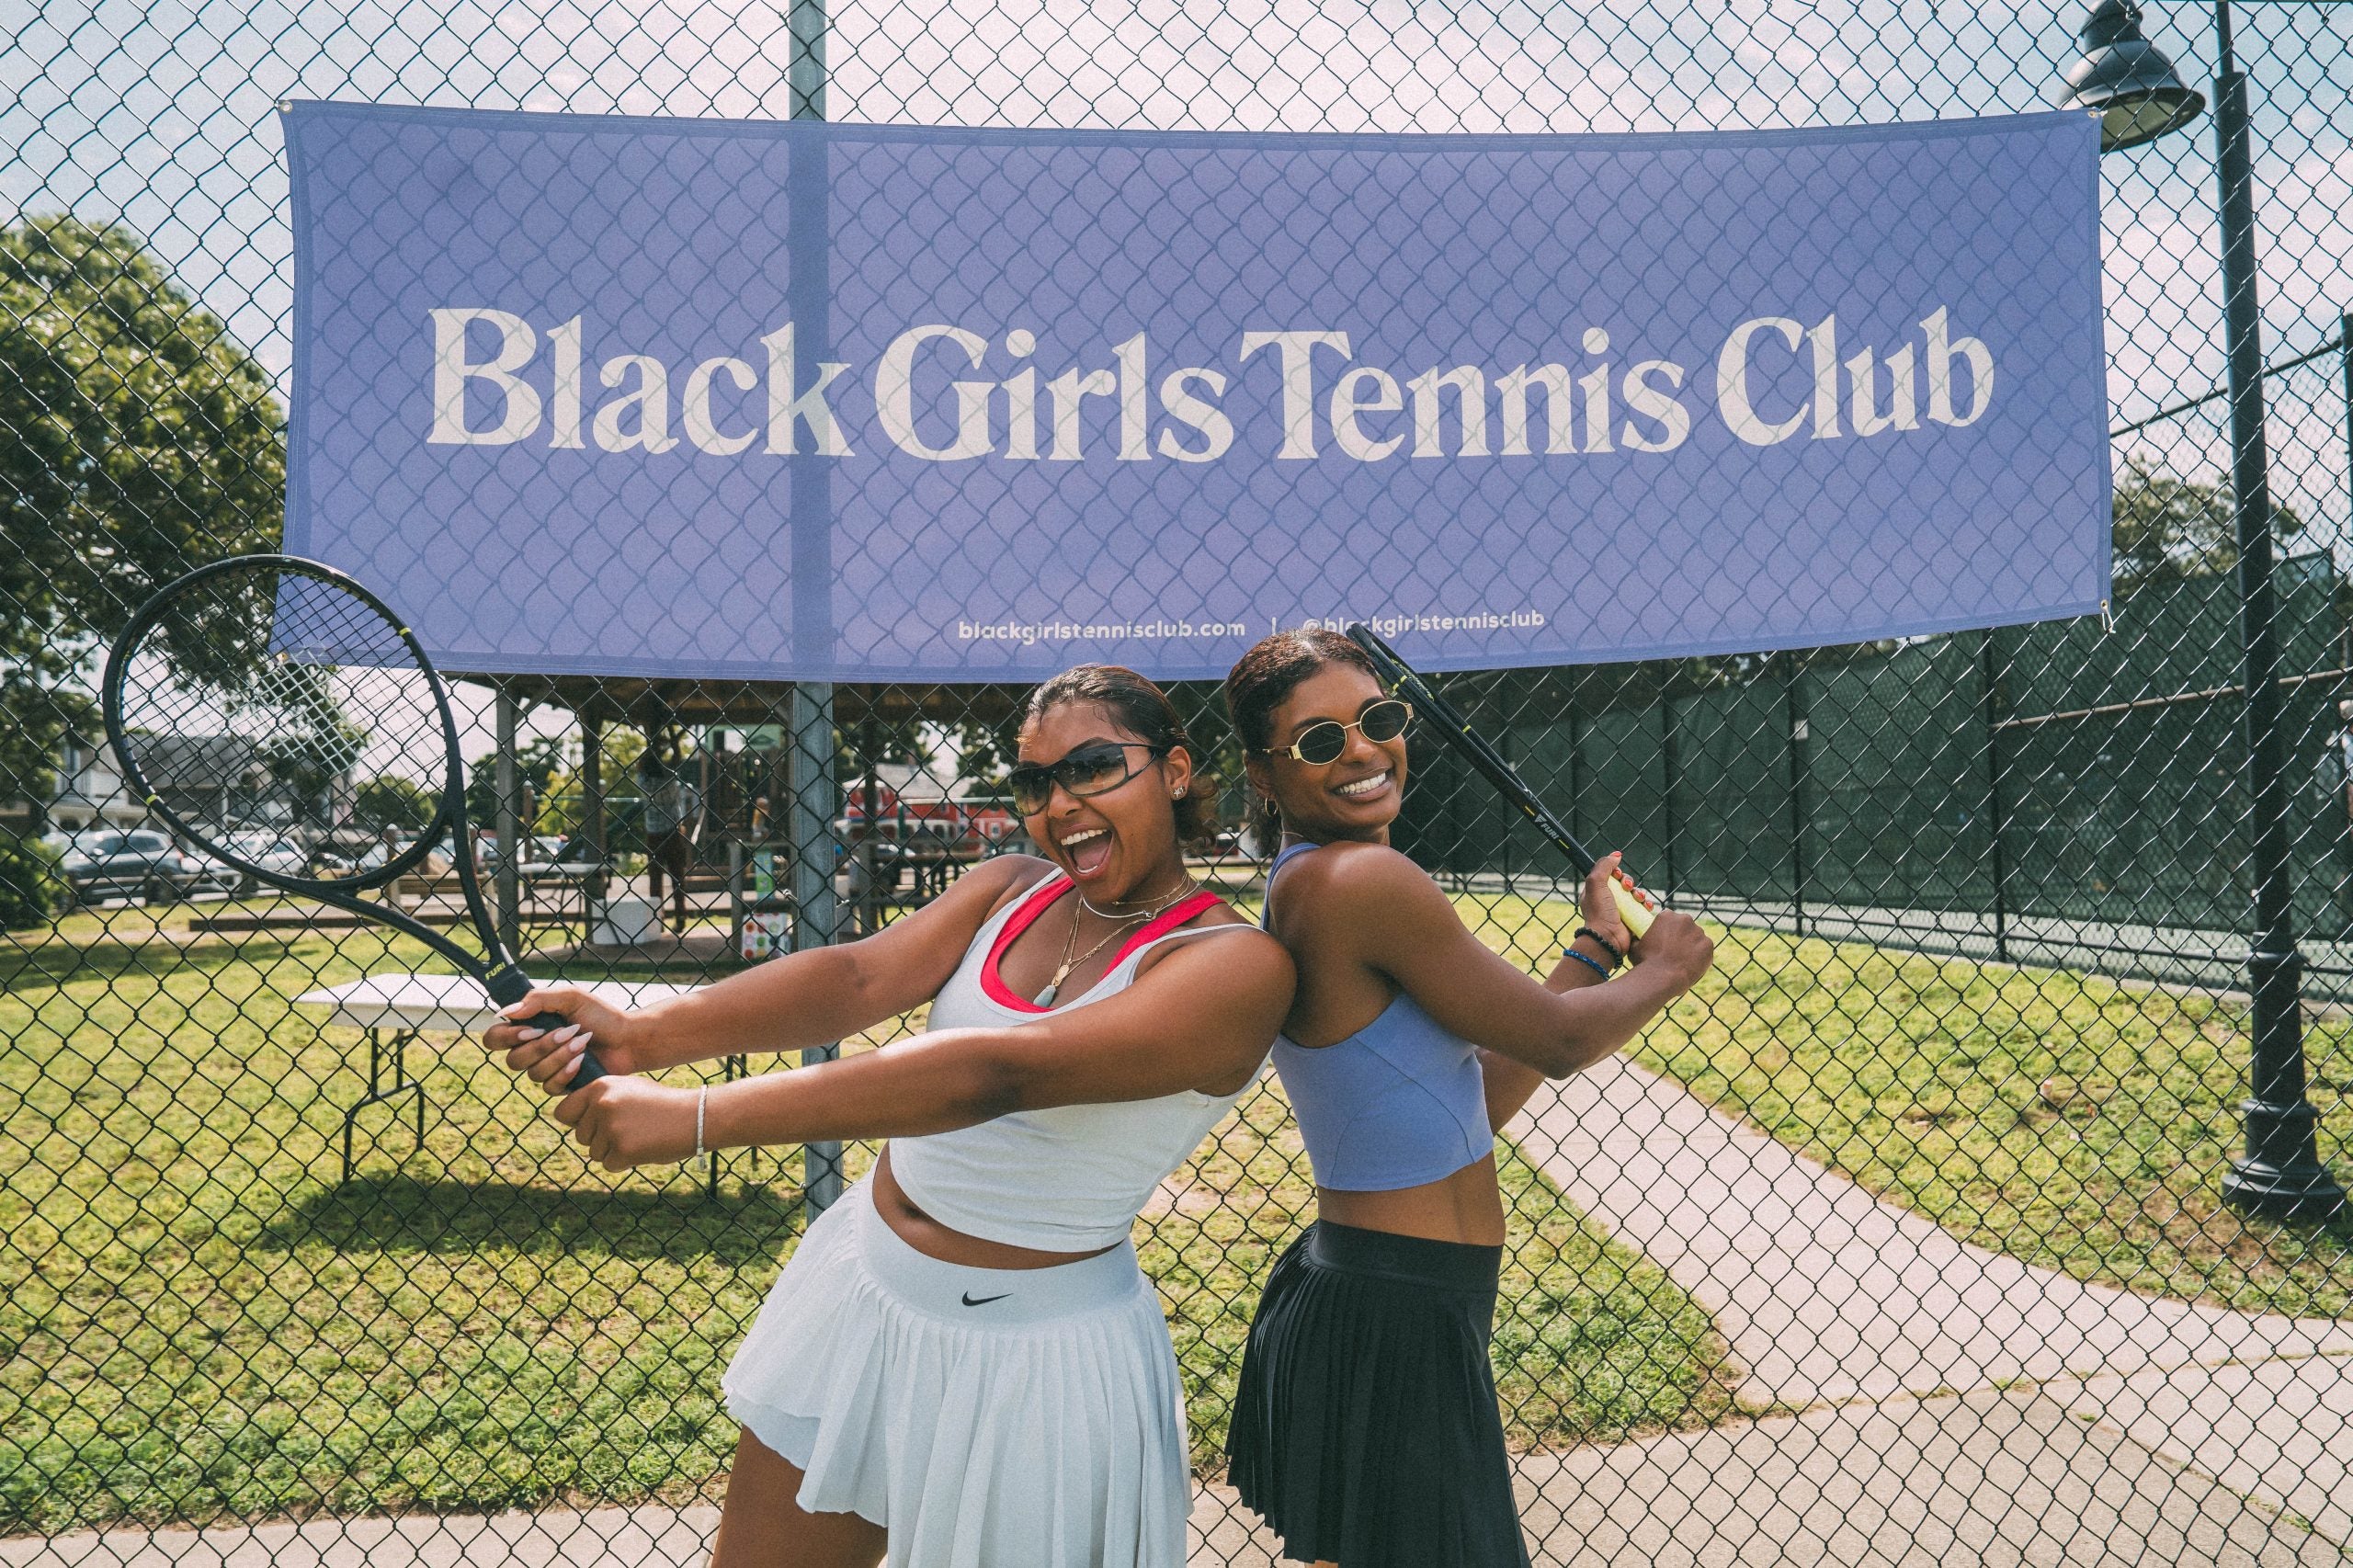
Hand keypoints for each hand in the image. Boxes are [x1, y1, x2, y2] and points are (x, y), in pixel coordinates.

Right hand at [481, 985, 646, 1091]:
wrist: (628, 1038)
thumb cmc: (601, 1016)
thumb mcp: (570, 998)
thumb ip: (538, 1000)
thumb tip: (505, 1012)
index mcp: (530, 1028)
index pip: (495, 1038)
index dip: (505, 1037)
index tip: (530, 1030)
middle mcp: (533, 1051)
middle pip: (513, 1060)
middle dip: (541, 1047)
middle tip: (566, 1032)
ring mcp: (546, 1069)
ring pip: (533, 1074)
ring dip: (559, 1056)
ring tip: (581, 1043)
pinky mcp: (561, 1085)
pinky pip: (550, 1087)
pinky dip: (566, 1071)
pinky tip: (582, 1061)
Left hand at [554, 1075, 700, 1170]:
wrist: (693, 1117)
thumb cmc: (662, 1103)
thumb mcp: (628, 1088)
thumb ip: (600, 1098)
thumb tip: (573, 1116)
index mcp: (600, 1087)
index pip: (563, 1112)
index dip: (575, 1121)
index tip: (591, 1125)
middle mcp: (601, 1106)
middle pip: (580, 1136)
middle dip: (599, 1139)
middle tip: (627, 1131)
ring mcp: (611, 1128)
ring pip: (595, 1153)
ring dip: (613, 1151)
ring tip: (639, 1137)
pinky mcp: (622, 1150)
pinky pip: (610, 1165)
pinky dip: (624, 1162)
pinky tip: (643, 1148)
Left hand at [1576, 852, 1636, 957]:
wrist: (1608, 938)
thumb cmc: (1599, 913)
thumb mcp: (1596, 884)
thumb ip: (1603, 866)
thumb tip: (1616, 855)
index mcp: (1596, 892)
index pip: (1609, 876)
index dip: (1616, 873)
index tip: (1617, 874)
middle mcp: (1608, 901)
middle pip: (1624, 883)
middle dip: (1629, 883)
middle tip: (1627, 888)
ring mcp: (1621, 911)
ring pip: (1635, 894)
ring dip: (1639, 893)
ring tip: (1638, 899)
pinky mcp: (1632, 919)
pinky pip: (1643, 907)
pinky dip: (1646, 905)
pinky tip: (1646, 906)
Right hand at [1626, 907, 1714, 991]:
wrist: (1662, 978)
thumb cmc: (1645, 962)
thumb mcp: (1635, 946)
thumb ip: (1639, 938)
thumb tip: (1636, 937)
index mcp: (1667, 916)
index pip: (1670, 920)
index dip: (1668, 931)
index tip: (1665, 942)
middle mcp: (1685, 919)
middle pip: (1685, 927)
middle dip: (1681, 936)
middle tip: (1675, 951)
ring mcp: (1699, 932)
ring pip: (1696, 938)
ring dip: (1691, 946)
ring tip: (1682, 961)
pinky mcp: (1708, 945)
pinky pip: (1705, 950)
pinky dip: (1700, 956)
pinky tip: (1690, 965)